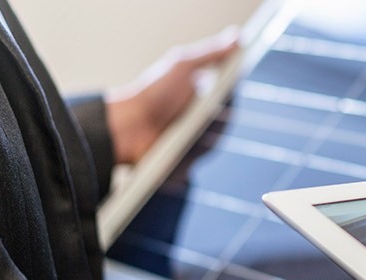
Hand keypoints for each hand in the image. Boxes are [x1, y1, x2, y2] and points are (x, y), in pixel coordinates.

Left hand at [105, 28, 238, 163]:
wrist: (128, 126)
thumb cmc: (153, 93)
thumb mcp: (183, 65)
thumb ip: (212, 52)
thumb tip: (237, 36)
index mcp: (203, 91)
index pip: (230, 93)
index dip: (230, 91)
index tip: (227, 88)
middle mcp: (202, 115)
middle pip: (228, 115)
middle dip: (219, 112)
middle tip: (206, 108)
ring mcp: (197, 137)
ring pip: (218, 136)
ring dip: (208, 130)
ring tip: (190, 124)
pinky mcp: (191, 157)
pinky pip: (205, 154)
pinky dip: (198, 148)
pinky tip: (186, 140)